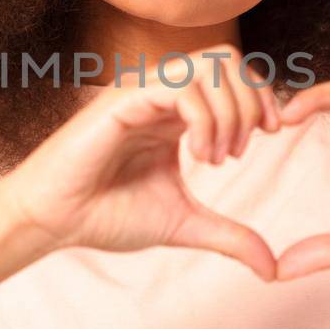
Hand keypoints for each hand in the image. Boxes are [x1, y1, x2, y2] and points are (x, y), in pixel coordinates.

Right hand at [0, 43, 282, 280]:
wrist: (55, 221)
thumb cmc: (107, 215)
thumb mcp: (184, 223)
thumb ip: (230, 237)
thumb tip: (274, 268)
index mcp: (178, 112)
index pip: (234, 75)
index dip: (262, 98)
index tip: (267, 137)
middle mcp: (163, 95)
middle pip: (229, 60)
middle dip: (252, 101)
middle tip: (239, 151)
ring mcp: (144, 92)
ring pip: (210, 65)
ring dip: (229, 112)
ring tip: (215, 159)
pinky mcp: (125, 99)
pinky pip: (181, 87)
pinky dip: (204, 121)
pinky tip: (197, 158)